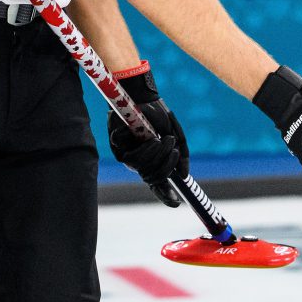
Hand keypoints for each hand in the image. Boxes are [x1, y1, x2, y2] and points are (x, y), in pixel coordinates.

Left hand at [108, 66, 188, 206]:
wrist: (141, 97)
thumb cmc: (156, 115)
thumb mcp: (175, 133)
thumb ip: (182, 154)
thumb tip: (185, 176)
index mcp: (154, 160)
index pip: (159, 184)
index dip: (166, 196)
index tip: (176, 203)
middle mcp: (141, 162)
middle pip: (153, 178)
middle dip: (166, 165)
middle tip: (173, 149)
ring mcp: (128, 157)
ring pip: (142, 170)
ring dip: (157, 154)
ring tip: (161, 138)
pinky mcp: (116, 149)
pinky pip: (131, 159)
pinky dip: (144, 148)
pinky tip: (148, 136)